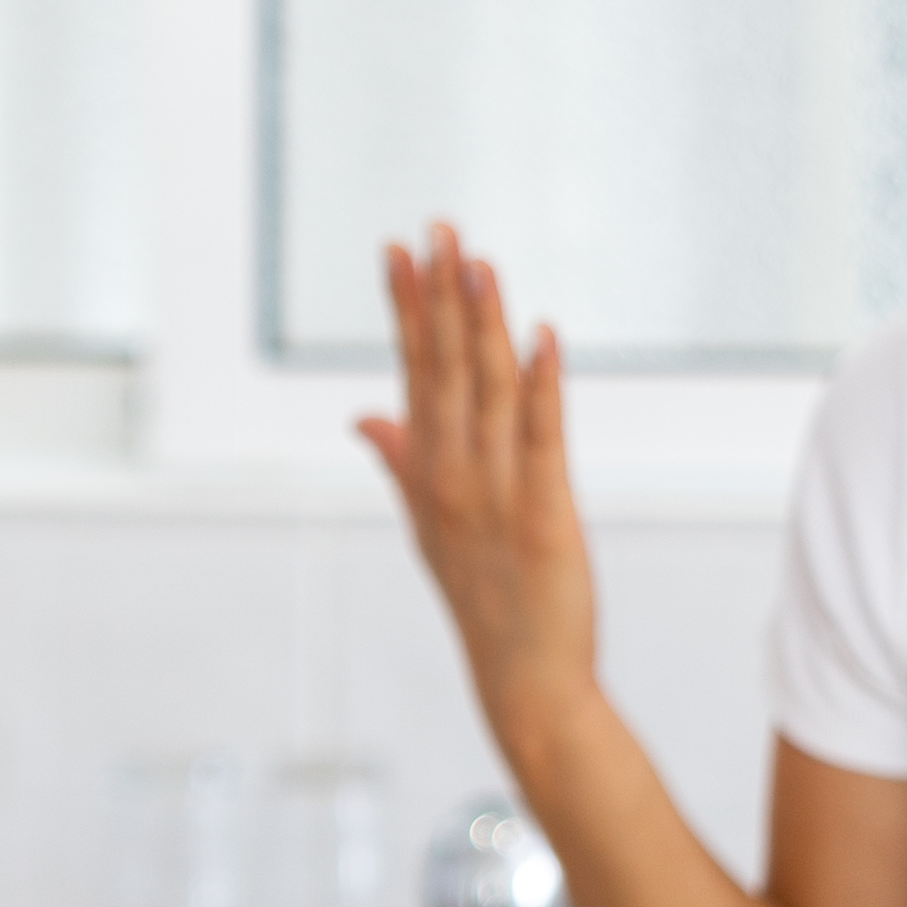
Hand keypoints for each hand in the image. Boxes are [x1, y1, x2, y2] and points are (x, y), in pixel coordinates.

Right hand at [359, 223, 599, 723]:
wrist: (522, 677)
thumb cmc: (482, 599)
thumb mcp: (427, 526)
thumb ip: (399, 462)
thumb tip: (362, 417)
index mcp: (426, 471)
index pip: (413, 370)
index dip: (407, 307)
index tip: (399, 248)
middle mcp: (451, 475)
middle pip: (443, 369)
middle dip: (440, 295)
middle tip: (439, 228)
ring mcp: (494, 495)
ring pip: (486, 392)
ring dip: (483, 324)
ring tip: (479, 263)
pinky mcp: (544, 515)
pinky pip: (542, 439)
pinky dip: (542, 386)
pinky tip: (542, 337)